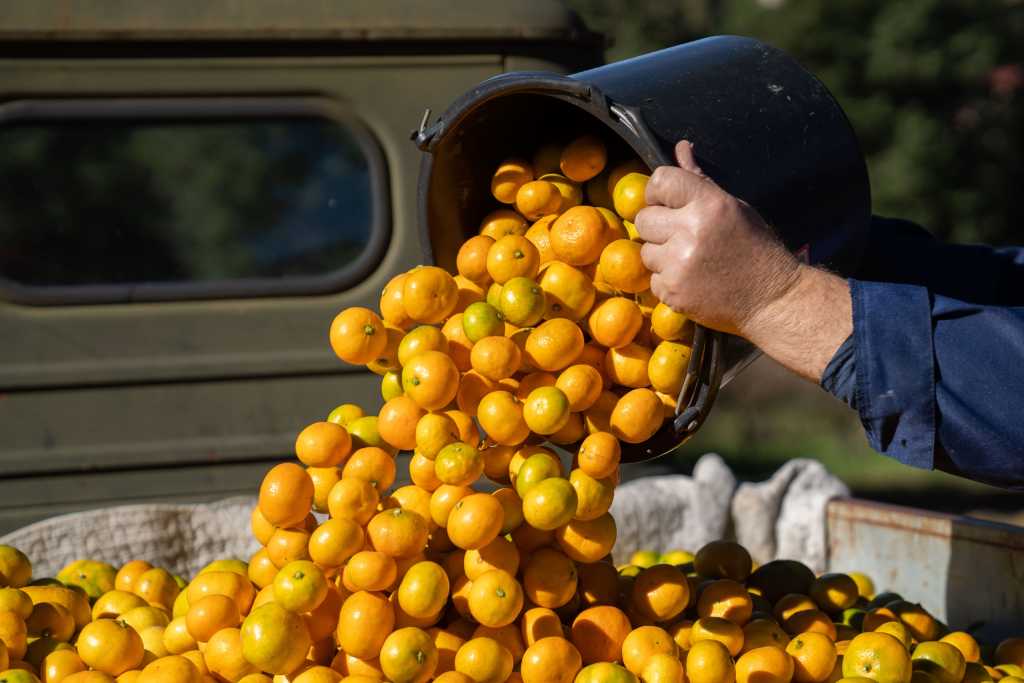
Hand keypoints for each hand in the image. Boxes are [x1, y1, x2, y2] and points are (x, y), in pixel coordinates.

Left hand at [634, 141, 852, 380]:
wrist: (771, 299)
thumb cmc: (755, 249)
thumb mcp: (735, 207)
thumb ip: (700, 180)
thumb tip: (681, 148)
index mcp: (709, 204)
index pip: (659, 180)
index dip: (658, 192)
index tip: (666, 203)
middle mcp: (690, 230)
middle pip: (644, 218)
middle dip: (658, 226)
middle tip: (682, 236)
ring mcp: (678, 263)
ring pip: (645, 250)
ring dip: (661, 255)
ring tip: (691, 260)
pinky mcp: (672, 291)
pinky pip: (652, 278)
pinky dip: (667, 280)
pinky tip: (692, 280)